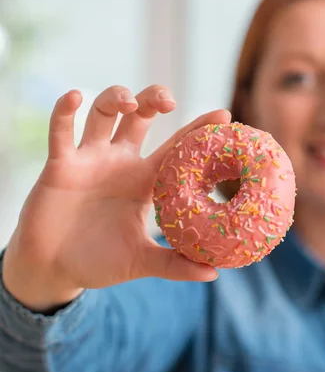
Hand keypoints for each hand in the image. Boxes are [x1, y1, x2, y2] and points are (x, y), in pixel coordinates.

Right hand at [2, 85, 229, 311]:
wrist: (54, 270)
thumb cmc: (100, 262)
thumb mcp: (141, 261)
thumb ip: (174, 265)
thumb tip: (213, 274)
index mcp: (146, 181)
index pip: (177, 147)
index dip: (198, 128)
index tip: (224, 113)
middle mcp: (121, 163)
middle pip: (140, 117)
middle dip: (153, 99)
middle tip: (168, 101)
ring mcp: (90, 160)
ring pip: (103, 113)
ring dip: (115, 98)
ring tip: (127, 104)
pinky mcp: (60, 165)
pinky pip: (61, 131)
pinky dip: (64, 111)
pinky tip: (75, 97)